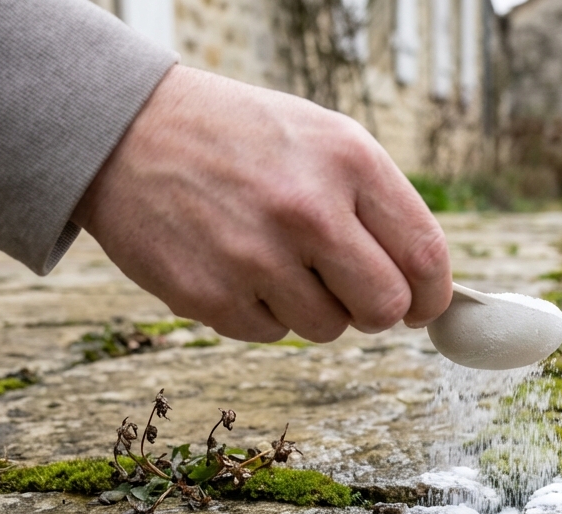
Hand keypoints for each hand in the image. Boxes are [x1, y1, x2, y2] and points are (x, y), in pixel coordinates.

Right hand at [71, 65, 450, 342]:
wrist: (127, 131)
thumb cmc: (242, 140)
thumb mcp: (324, 139)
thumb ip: (380, 206)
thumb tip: (424, 288)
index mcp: (348, 161)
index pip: (425, 256)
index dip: (433, 295)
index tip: (423, 305)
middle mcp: (307, 209)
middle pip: (385, 307)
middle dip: (377, 309)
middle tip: (351, 290)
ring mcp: (256, 256)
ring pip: (329, 328)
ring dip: (315, 308)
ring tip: (277, 258)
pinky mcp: (210, 295)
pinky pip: (271, 334)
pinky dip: (262, 312)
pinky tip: (236, 265)